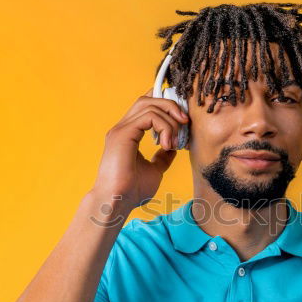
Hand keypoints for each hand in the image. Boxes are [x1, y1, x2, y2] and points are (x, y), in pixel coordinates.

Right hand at [91, 87, 188, 210]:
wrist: (117, 201)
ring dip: (170, 119)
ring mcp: (121, 129)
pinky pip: (149, 116)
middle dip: (170, 106)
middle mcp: (122, 128)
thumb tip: (172, 149)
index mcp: (128, 134)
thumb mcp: (154, 170)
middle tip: (184, 122)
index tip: (182, 120)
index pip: (145, 105)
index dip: (165, 105)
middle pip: (148, 99)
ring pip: (150, 104)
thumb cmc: (132, 191)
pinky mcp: (122, 134)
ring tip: (174, 141)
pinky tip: (167, 144)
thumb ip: (162, 158)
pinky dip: (164, 127)